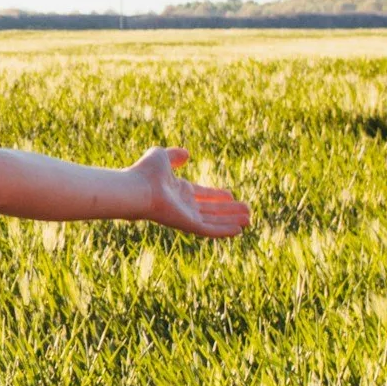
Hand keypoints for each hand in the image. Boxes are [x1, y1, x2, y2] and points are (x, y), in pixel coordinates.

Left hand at [128, 148, 250, 239]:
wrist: (137, 188)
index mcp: (178, 190)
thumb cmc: (145, 172)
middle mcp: (183, 205)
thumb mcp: (162, 156)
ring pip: (213, 221)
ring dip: (231, 220)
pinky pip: (209, 230)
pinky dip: (224, 231)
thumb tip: (187, 154)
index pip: (202, 195)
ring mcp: (186, 216)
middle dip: (229, 211)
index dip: (217, 196)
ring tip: (249, 220)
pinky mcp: (187, 225)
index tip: (231, 196)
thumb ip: (174, 156)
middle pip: (211, 210)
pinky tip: (239, 231)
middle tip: (247, 211)